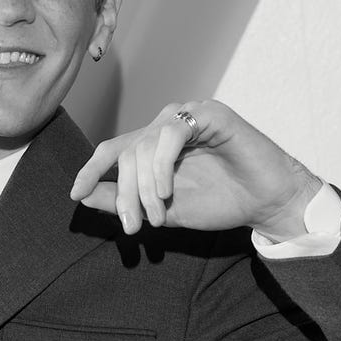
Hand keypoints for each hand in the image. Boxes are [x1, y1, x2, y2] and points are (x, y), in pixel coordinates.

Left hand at [70, 99, 321, 240]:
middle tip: (133, 227)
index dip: (91, 169)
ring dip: (144, 186)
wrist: (265, 203)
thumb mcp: (161, 209)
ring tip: (156, 215)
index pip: (114, 150)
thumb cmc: (219, 202)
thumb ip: (123, 201)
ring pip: (144, 145)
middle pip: (126, 152)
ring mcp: (188, 116)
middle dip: (125, 194)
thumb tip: (83, 194)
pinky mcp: (210, 114)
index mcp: (155, 143)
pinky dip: (162, 165)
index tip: (75, 194)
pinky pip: (170, 134)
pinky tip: (167, 191)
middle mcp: (168, 124)